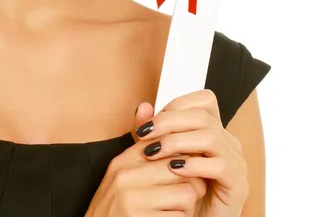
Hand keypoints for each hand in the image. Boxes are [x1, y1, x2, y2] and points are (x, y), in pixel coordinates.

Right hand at [84, 101, 206, 215]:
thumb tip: (146, 104)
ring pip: (187, 193)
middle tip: (182, 196)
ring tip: (173, 211)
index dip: (183, 159)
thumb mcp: (125, 174)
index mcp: (123, 162)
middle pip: (182, 167)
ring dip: (187, 207)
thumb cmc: (119, 211)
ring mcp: (132, 201)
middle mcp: (125, 176)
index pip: (167, 144)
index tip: (184, 173)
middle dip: (190, 183)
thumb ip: (141, 144)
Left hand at [134, 90, 248, 216]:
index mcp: (213, 131)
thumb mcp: (160, 158)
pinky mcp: (239, 185)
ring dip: (177, 141)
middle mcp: (228, 142)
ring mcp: (236, 162)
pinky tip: (174, 169)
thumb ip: (153, 133)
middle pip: (202, 115)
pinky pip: (220, 166)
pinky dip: (194, 165)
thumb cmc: (177, 191)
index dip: (176, 105)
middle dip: (168, 121)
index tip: (151, 122)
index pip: (203, 101)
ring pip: (211, 136)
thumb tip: (142, 107)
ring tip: (154, 152)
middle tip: (144, 134)